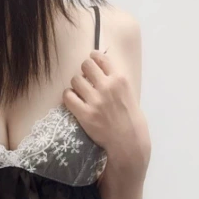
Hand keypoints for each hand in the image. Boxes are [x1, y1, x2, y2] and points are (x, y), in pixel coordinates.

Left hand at [63, 47, 150, 173]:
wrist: (128, 141)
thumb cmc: (130, 118)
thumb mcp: (129, 93)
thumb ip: (116, 81)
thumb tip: (100, 70)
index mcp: (120, 79)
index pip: (101, 58)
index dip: (93, 58)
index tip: (91, 62)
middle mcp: (107, 87)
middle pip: (85, 65)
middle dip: (84, 71)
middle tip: (85, 80)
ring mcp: (95, 100)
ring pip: (75, 79)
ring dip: (76, 84)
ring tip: (80, 92)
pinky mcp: (85, 114)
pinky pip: (68, 96)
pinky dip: (68, 96)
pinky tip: (73, 101)